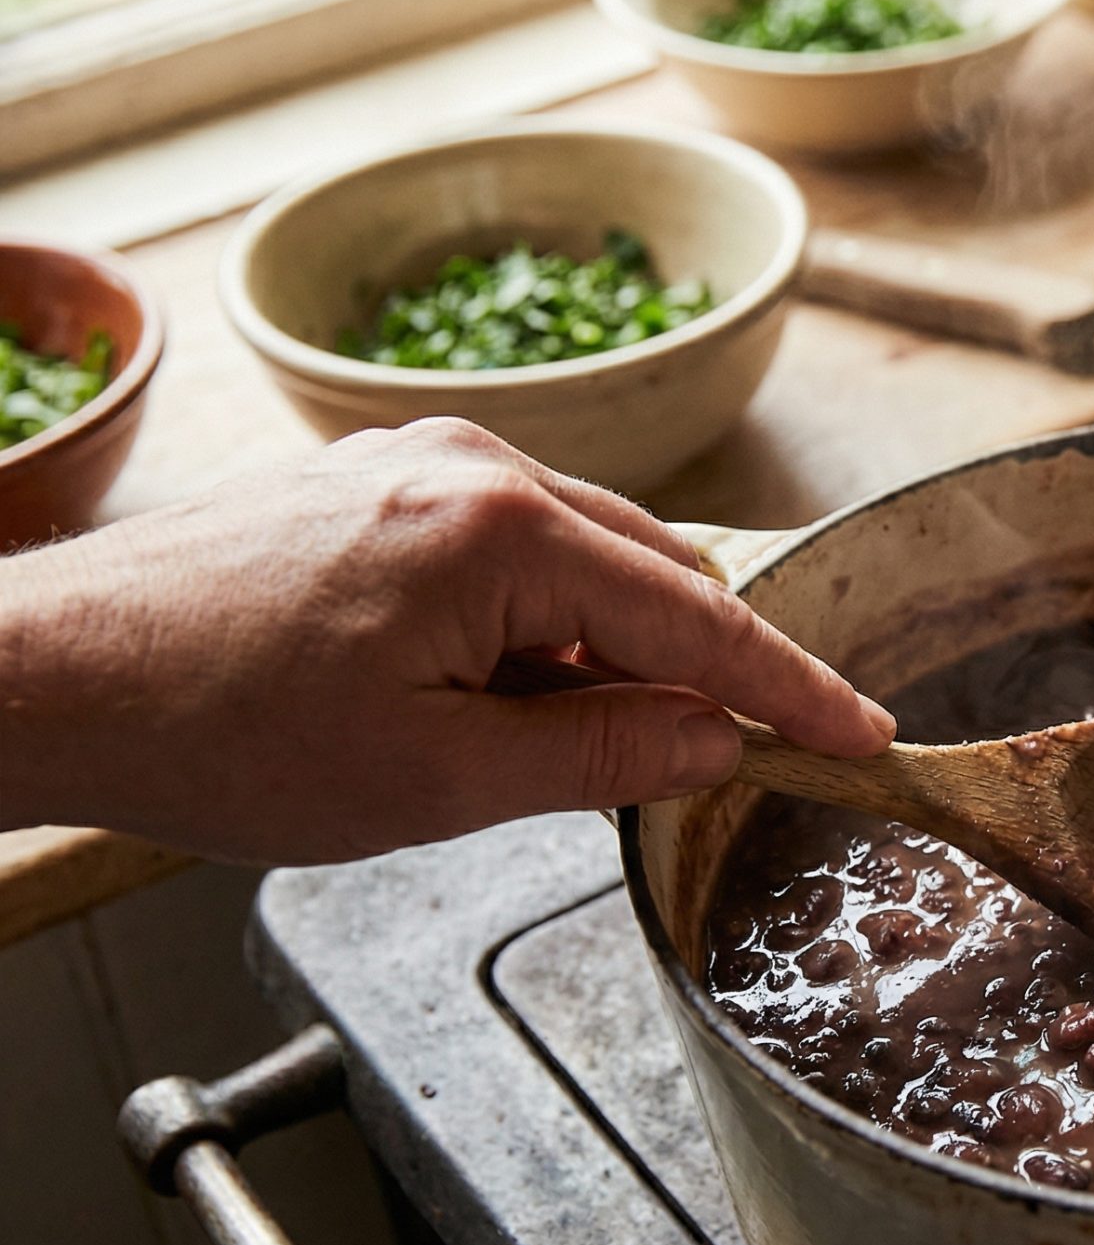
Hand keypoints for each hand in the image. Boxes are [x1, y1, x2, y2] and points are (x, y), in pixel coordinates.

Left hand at [0, 418, 895, 863]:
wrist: (47, 678)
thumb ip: (599, 752)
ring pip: (588, 557)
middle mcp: (474, 465)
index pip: (697, 618)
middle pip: (656, 569)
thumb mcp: (436, 780)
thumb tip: (712, 741)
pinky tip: (511, 700)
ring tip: (582, 751)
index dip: (791, 689)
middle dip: (701, 670)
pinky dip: (546, 624)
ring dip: (612, 651)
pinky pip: (515, 547)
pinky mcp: (381, 484)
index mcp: (501, 531)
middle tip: (732, 764)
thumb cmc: (217, 731)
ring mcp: (422, 463)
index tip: (862, 734)